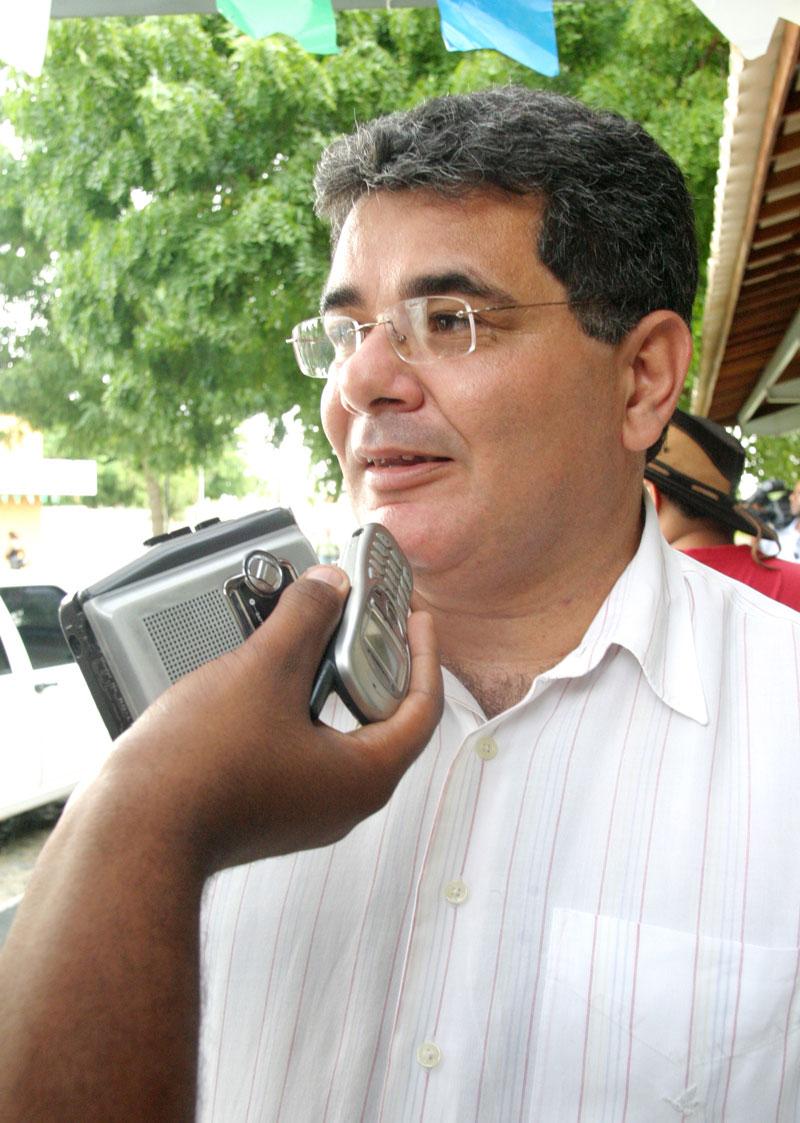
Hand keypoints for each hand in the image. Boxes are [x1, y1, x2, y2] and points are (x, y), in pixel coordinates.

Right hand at [89, 564, 442, 873]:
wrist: (133, 832)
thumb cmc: (200, 770)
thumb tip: (328, 586)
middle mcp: (342, 800)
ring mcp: (304, 807)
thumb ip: (306, 618)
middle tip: (358, 619)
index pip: (421, 710)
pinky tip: (266, 674)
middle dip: (368, 660)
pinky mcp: (267, 806)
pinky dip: (295, 704)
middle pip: (379, 717)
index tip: (416, 619)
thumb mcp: (264, 670)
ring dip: (325, 679)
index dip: (422, 655)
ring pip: (334, 730)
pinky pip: (299, 745)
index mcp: (363, 777)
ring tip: (307, 635)